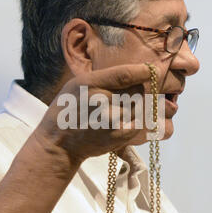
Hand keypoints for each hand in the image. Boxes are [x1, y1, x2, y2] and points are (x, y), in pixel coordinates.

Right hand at [34, 63, 159, 164]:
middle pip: (136, 89)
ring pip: (138, 105)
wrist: (59, 143)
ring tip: (114, 110)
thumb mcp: (77, 84)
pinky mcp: (120, 135)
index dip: (142, 71)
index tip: (152, 69)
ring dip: (133, 105)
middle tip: (119, 96)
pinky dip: (133, 118)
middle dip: (134, 90)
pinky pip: (138, 120)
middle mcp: (102, 101)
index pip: (124, 75)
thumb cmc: (68, 109)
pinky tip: (118, 120)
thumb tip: (134, 73)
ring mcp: (113, 120)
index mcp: (89, 84)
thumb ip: (103, 77)